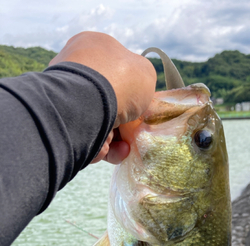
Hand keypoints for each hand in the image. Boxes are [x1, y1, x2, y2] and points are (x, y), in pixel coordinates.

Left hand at [49, 32, 155, 163]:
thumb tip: (135, 92)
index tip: (141, 109)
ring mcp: (65, 97)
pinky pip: (86, 138)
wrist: (83, 103)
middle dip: (124, 124)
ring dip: (115, 140)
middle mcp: (75, 70)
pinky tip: (109, 150)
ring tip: (123, 148)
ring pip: (99, 124)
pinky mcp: (60, 123)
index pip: (116, 71)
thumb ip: (143, 79)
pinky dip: (101, 147)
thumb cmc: (119, 80)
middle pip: (109, 102)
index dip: (133, 93)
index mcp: (92, 47)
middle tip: (132, 135)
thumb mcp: (145, 73)